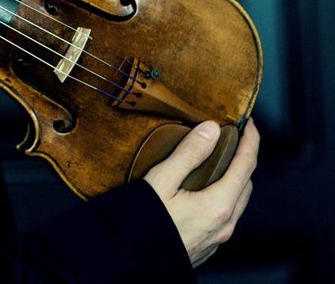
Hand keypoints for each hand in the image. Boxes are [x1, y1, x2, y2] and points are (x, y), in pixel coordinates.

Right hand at [143, 118, 258, 266]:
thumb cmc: (143, 221)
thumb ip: (188, 153)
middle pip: (246, 184)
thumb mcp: (161, 180)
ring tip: (218, 164)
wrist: (130, 258)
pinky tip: (204, 192)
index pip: (246, 165)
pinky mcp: (208, 246)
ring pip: (238, 203)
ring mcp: (218, 238)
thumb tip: (211, 129)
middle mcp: (225, 224)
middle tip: (232, 140)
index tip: (250, 123)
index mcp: (218, 205)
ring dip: (235, 181)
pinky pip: (226, 217)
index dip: (251, 141)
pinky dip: (224, 198)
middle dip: (243, 160)